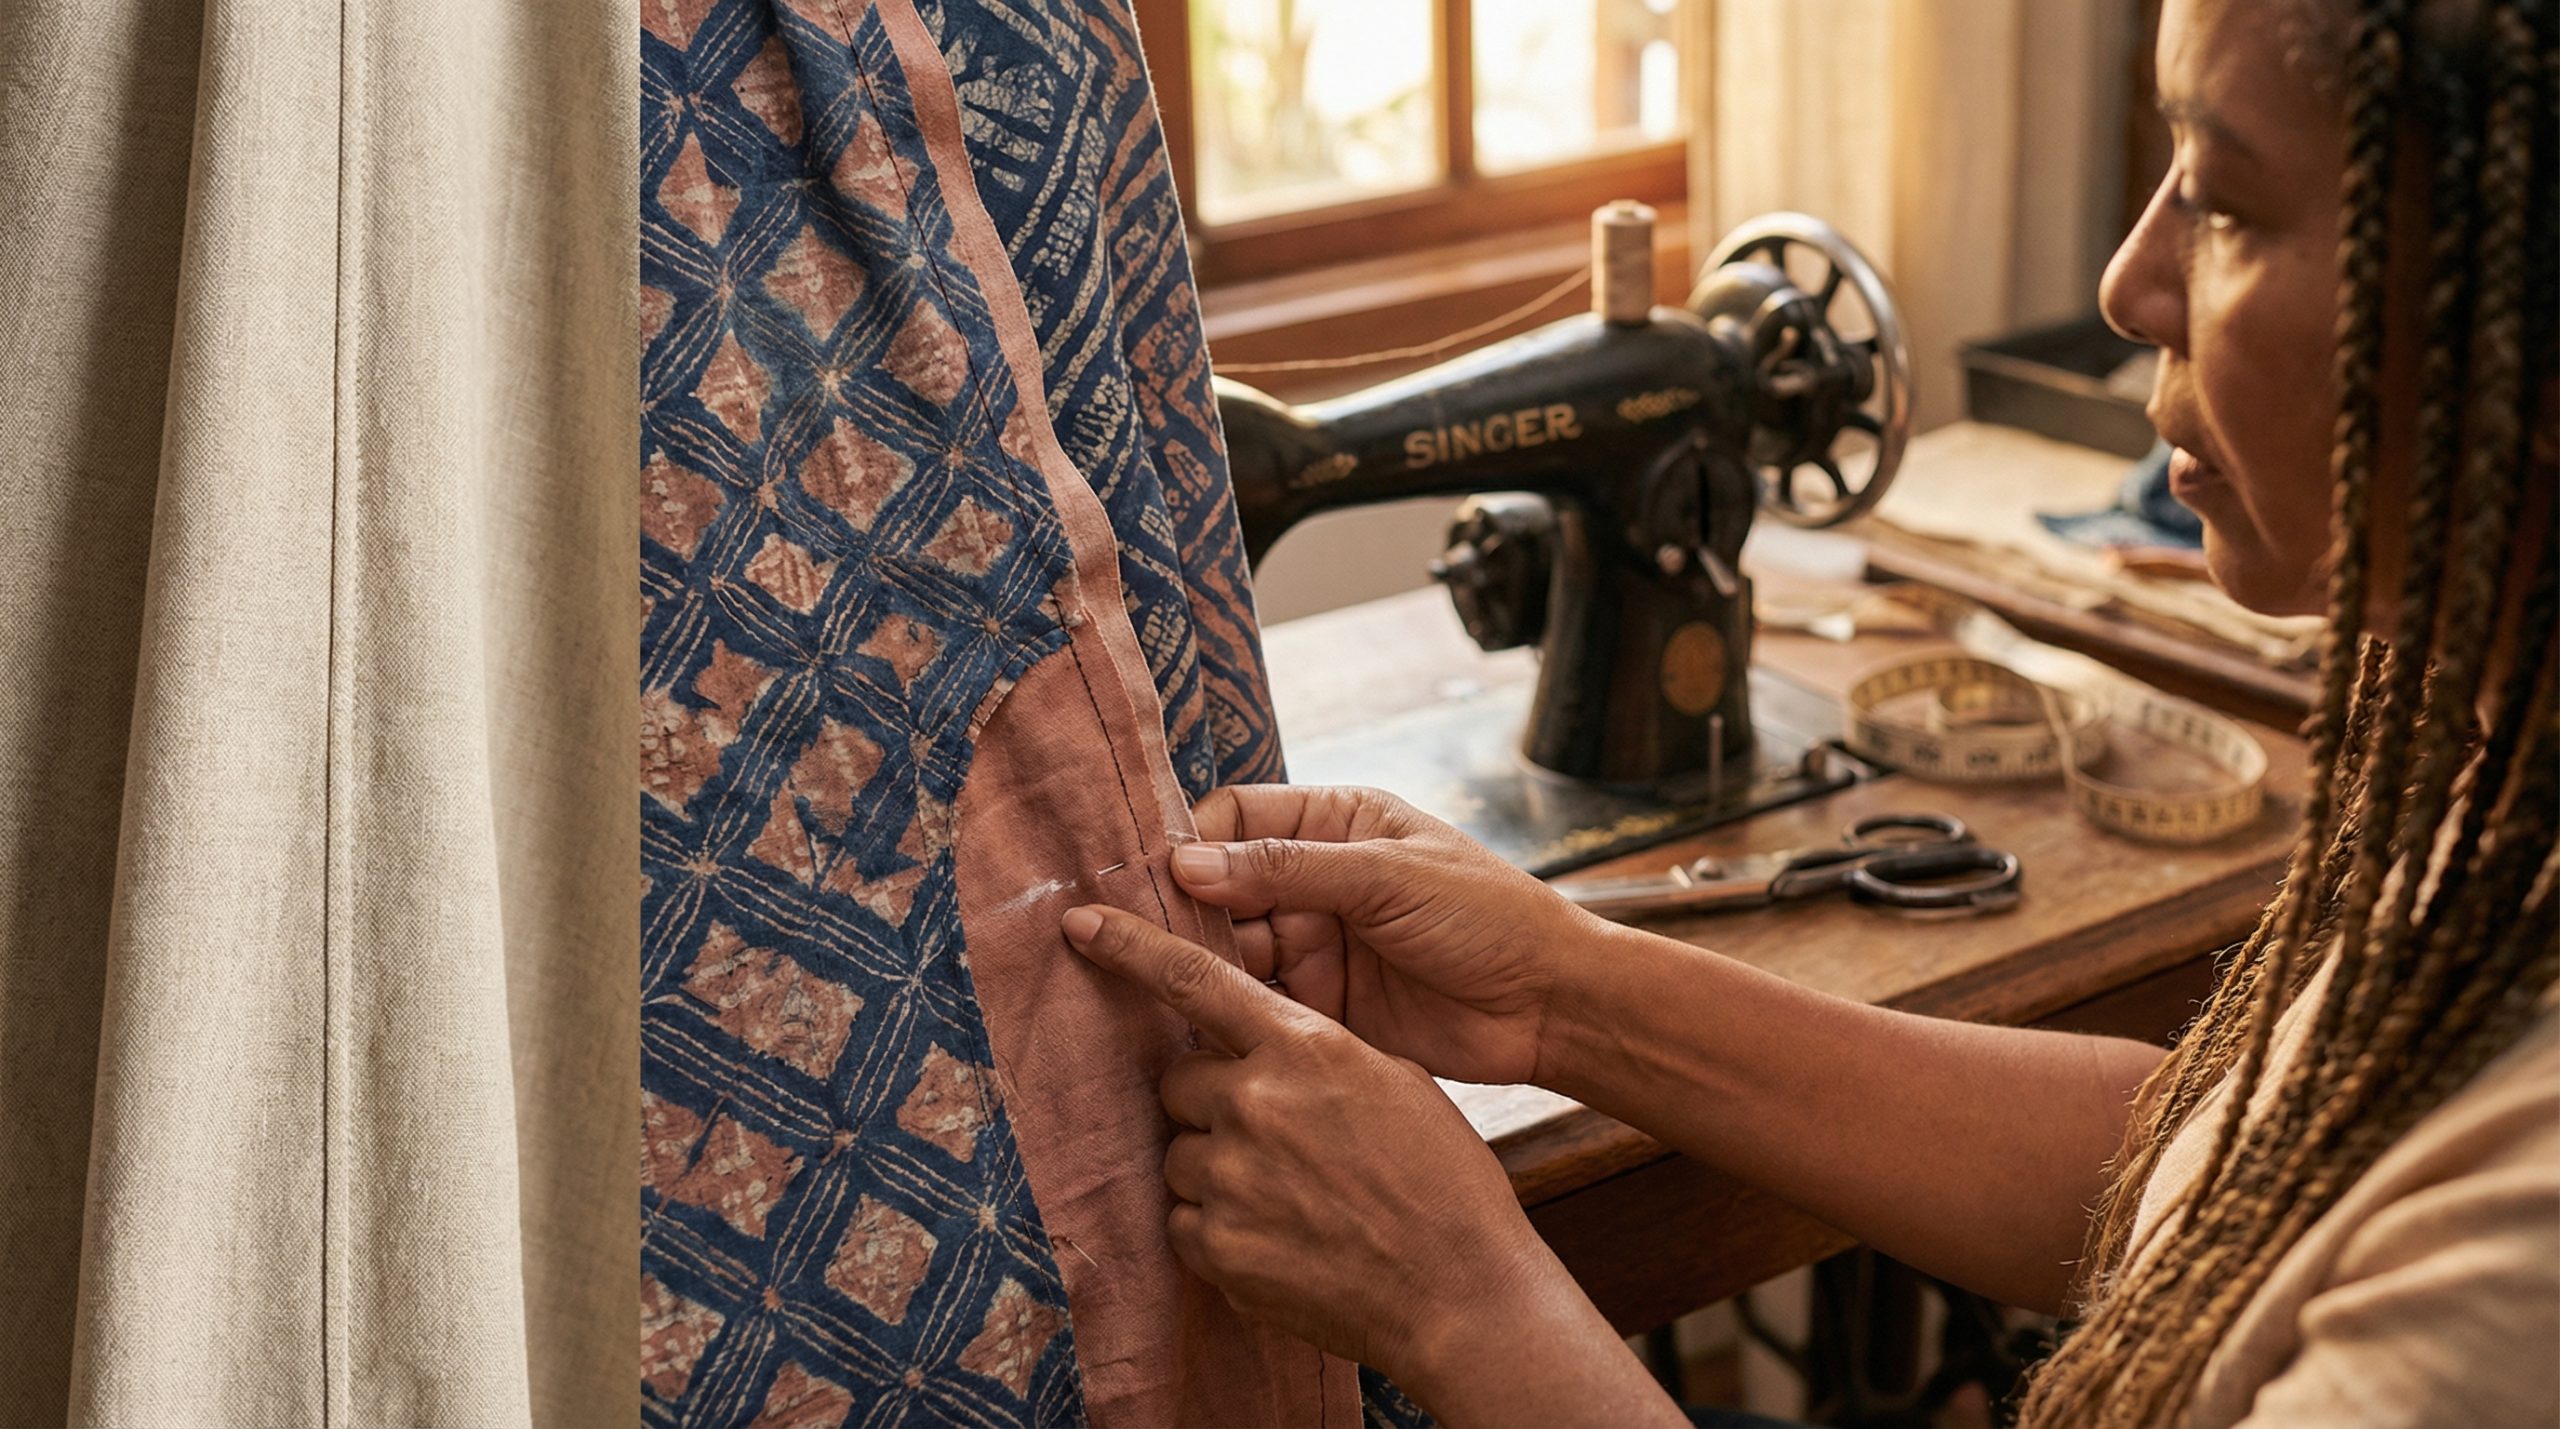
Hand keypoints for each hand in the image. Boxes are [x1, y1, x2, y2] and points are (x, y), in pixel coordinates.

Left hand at [1060, 902, 1593, 1393]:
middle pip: (1177, 1082)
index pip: (1193, 980)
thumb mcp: (1394, 1081)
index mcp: (1304, 1047)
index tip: (1079, 925)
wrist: (1461, 1292)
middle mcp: (1255, 1103)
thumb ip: (1315, 1054)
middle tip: (1269, 1139)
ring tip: (1287, 1200)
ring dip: (1213, 1170)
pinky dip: (1216, 1230)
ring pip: (1177, 1155)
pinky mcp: (1217, 1248)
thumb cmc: (1443, 1183)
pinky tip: (1279, 1241)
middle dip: (1208, 1105)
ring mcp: (1230, 1178)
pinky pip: (1181, 1222)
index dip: (1128, 947)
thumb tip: (1262, 1050)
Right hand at [1169, 784, 1598, 1085]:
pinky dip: (1222, 1010)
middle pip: (1218, 887)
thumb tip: (1187, 862)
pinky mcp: (1318, 1005)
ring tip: (1145, 982)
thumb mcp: (1387, 877)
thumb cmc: (1489, 917)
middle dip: (1178, 909)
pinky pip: (1253, 1001)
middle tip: (1123, 937)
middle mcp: (1313, 880)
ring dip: (1194, 962)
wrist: (1551, 1006)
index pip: (1233, 817)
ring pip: (1228, 948)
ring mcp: (1314, 943)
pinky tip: (1186, 1021)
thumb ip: (1287, 869)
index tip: (1142, 876)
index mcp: (1334, 822)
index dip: (1186, 844)